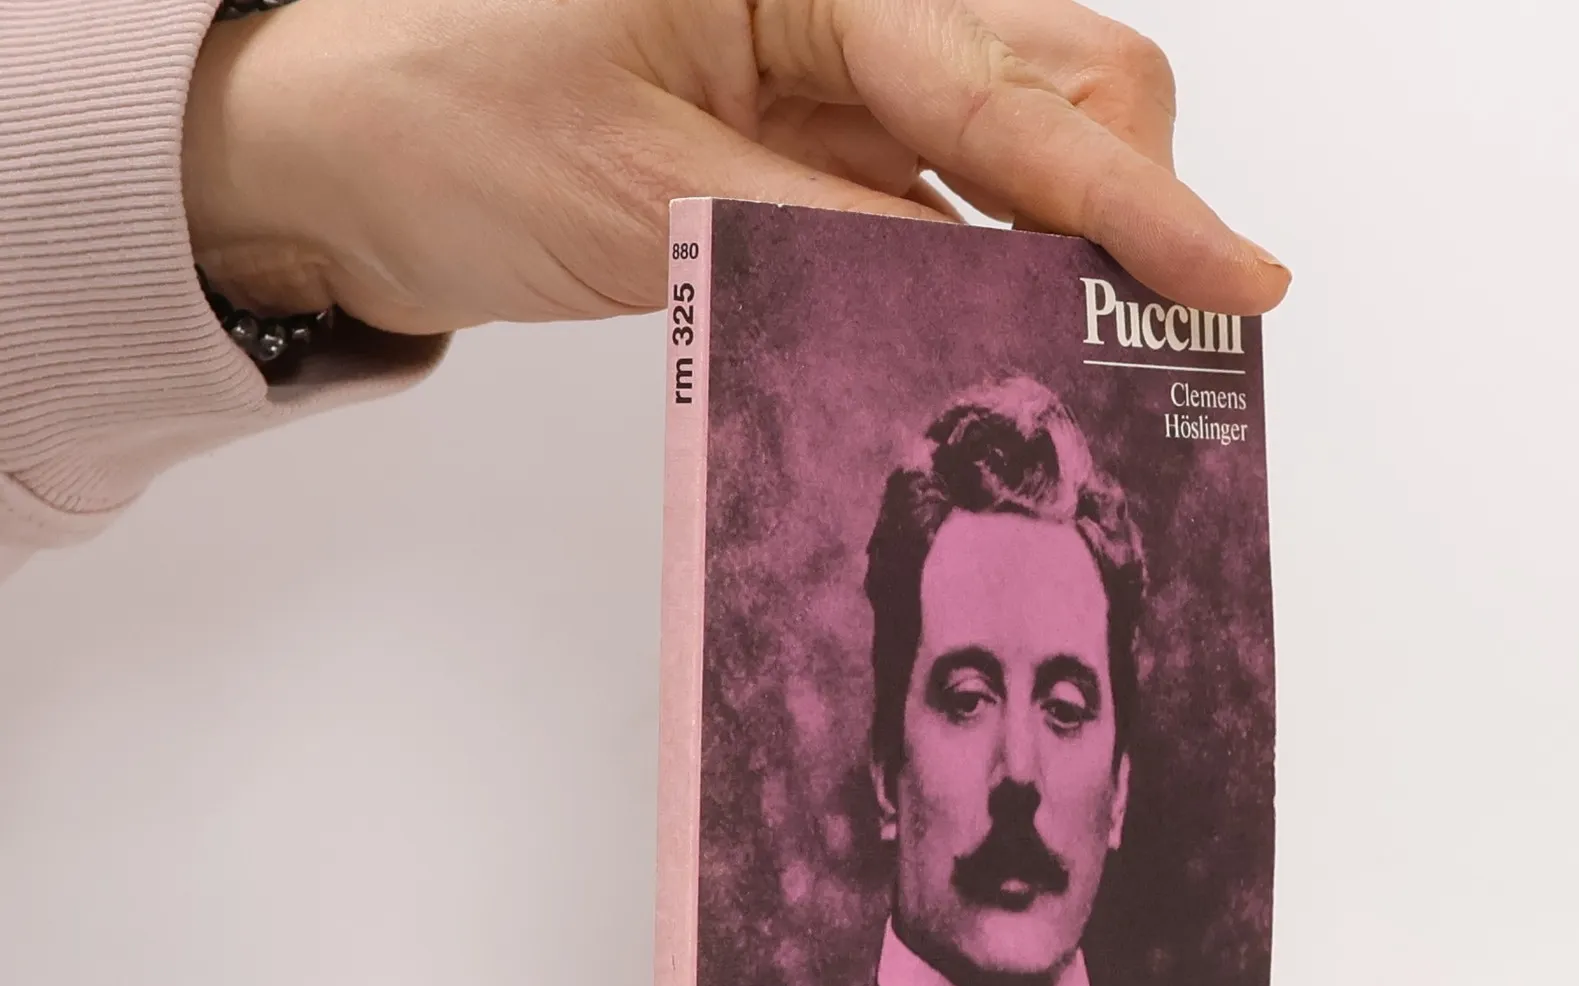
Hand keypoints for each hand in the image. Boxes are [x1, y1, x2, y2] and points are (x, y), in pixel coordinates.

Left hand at [181, 0, 1287, 332]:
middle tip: (1170, 331)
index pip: (1008, 89)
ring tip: (1114, 357)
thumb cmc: (443, 126)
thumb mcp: (648, 195)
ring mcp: (839, 77)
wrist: (343, 157)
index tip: (1236, 281)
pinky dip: (998, 272)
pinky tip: (1019, 338)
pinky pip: (952, 205)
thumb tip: (987, 293)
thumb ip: (832, 236)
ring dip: (1078, 244)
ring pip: (1027, 141)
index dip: (1131, 201)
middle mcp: (843, 4)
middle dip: (1131, 198)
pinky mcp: (821, 147)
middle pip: (1065, 78)